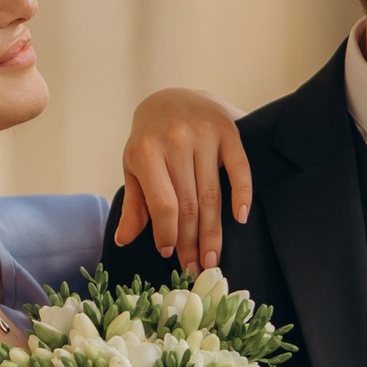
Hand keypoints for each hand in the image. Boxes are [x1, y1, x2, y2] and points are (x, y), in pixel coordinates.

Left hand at [117, 88, 251, 269]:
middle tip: (197, 268)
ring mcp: (204, 134)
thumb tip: (124, 241)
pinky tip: (240, 219)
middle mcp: (175, 141)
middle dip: (192, 241)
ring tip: (212, 257)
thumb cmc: (149, 140)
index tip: (168, 254)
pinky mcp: (228, 130)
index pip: (162, 204)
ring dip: (214, 231)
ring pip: (211, 194)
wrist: (171, 98)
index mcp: (146, 151)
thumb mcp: (134, 166)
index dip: (167, 233)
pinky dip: (242, 194)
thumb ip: (134, 203)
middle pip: (189, 204)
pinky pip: (239, 168)